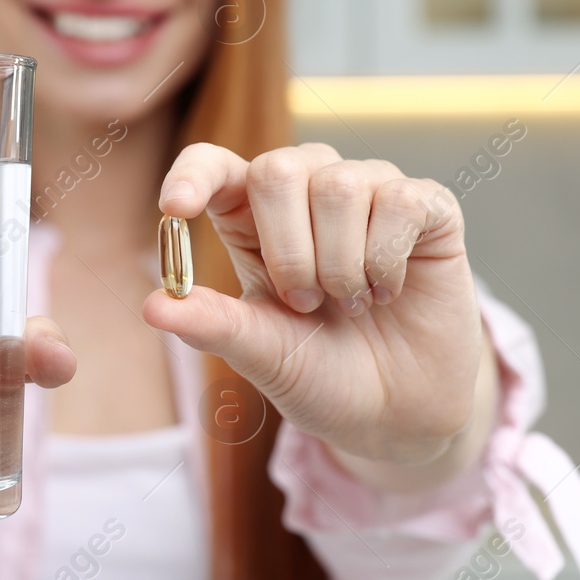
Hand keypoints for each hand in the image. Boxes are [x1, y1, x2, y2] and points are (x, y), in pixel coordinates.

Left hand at [141, 143, 490, 474]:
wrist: (397, 414)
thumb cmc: (320, 374)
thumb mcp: (261, 354)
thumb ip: (214, 325)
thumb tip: (153, 306)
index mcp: (252, 220)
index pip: (214, 165)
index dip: (193, 175)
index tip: (175, 208)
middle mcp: (307, 191)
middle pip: (277, 168)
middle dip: (286, 248)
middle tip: (304, 303)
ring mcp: (369, 191)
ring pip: (339, 186)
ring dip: (340, 264)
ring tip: (351, 305)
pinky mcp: (426, 206)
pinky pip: (399, 201)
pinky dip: (386, 260)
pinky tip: (389, 292)